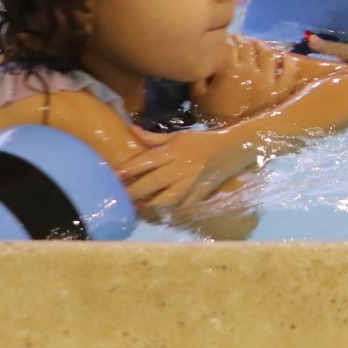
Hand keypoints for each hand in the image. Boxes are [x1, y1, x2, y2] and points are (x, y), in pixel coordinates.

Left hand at [118, 127, 258, 208]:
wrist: (234, 147)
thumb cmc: (203, 141)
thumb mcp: (179, 136)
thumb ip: (154, 138)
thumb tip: (131, 130)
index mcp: (173, 151)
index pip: (145, 160)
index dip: (128, 169)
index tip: (113, 176)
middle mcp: (180, 166)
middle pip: (151, 182)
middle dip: (133, 192)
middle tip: (118, 198)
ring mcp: (191, 181)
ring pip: (165, 198)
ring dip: (149, 206)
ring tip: (137, 210)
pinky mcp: (200, 193)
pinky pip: (183, 206)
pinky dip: (171, 212)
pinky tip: (160, 216)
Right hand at [190, 35, 297, 122]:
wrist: (235, 138)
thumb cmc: (214, 116)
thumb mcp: (198, 95)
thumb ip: (199, 74)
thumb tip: (205, 55)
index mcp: (229, 69)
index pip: (229, 45)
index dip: (226, 39)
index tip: (224, 40)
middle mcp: (251, 70)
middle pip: (248, 46)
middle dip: (242, 40)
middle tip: (238, 41)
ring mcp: (269, 79)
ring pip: (268, 53)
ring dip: (261, 46)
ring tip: (256, 45)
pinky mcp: (281, 89)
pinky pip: (290, 70)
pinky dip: (288, 61)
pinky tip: (283, 57)